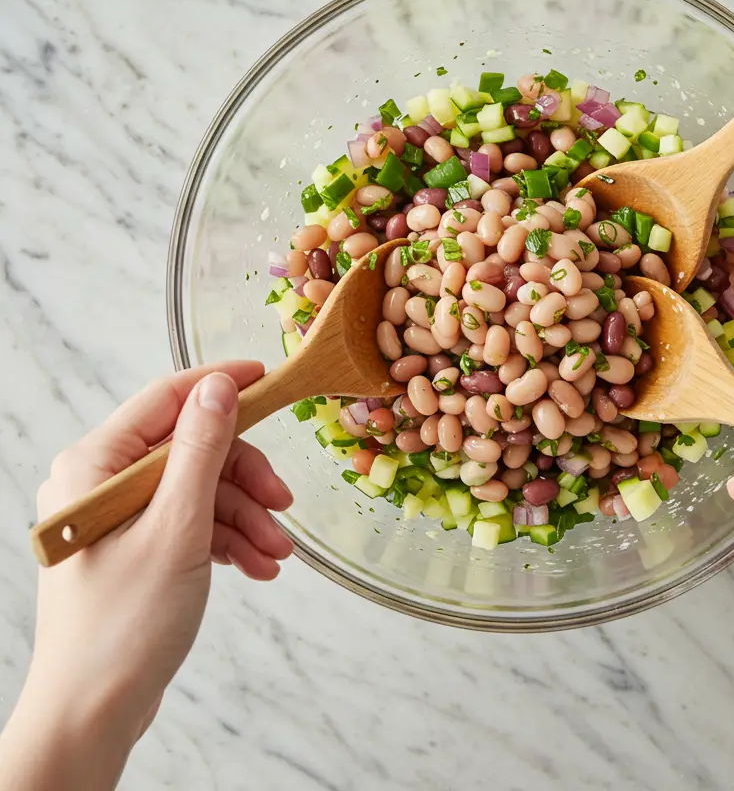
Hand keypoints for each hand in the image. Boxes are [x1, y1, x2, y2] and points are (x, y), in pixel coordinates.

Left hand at [0, 363, 293, 790]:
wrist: (93, 713)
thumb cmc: (122, 624)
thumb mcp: (176, 527)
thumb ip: (200, 450)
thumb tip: (220, 386)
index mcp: (95, 464)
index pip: (165, 399)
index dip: (220, 386)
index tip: (267, 378)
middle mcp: (102, 482)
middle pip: (192, 449)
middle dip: (244, 479)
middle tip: (282, 505)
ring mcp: (120, 516)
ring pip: (200, 489)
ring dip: (244, 518)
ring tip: (275, 554)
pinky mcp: (137, 547)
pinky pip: (192, 523)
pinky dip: (227, 540)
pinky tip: (256, 567)